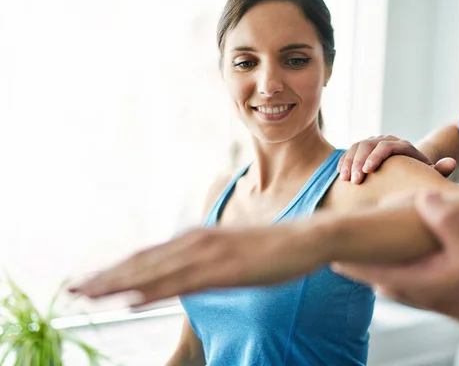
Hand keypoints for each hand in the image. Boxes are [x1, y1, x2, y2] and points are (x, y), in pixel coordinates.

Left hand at [69, 223, 325, 305]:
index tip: (88, 283)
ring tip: (87, 295)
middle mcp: (197, 242)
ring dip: (118, 284)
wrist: (307, 237)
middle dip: (105, 278)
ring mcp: (211, 255)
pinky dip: (154, 291)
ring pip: (156, 272)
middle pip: (143, 263)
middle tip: (72, 290)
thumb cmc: (271, 248)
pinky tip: (132, 300)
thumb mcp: (231, 253)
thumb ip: (204, 261)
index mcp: (197, 239)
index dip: (115, 270)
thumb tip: (183, 274)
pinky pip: (184, 283)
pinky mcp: (227, 269)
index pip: (148, 257)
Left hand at [333, 192, 458, 326]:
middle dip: (345, 236)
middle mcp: (388, 285)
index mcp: (397, 279)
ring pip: (364, 259)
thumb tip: (423, 196)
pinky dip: (373, 245)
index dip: (337, 241)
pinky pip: (377, 260)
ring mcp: (393, 285)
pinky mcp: (402, 281)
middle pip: (351, 259)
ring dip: (360, 239)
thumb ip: (447, 222)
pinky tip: (378, 225)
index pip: (349, 262)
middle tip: (332, 210)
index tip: (326, 220)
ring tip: (353, 213)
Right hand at [337, 136, 455, 183]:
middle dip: (359, 162)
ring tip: (346, 180)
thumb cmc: (418, 176)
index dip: (376, 157)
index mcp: (402, 146)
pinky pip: (349, 152)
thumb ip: (440, 170)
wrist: (407, 171)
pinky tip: (341, 175)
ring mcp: (373, 143)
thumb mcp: (429, 174)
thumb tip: (451, 163)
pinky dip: (344, 162)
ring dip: (349, 163)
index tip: (368, 171)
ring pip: (356, 147)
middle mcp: (386, 140)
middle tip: (355, 180)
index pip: (386, 146)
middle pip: (368, 145)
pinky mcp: (362, 149)